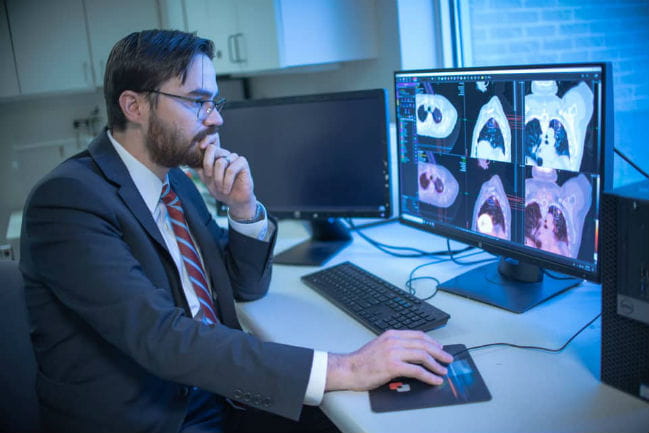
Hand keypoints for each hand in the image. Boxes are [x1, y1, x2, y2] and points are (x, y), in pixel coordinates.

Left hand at [196, 133, 256, 219]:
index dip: (205, 141)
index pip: (208, 145)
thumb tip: (188, 160)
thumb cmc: (221, 190)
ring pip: (220, 162)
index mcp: (216, 156)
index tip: (200, 147)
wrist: (234, 201)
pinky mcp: (243, 163)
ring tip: (221, 189)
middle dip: (208, 166)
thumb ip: (200, 170)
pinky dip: (227, 181)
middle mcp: (225, 155)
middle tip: (209, 178)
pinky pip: (231, 169)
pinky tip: (226, 189)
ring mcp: (234, 158)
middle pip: (213, 150)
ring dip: (218, 179)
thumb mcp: (206, 180)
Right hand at [325, 330, 453, 391]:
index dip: (432, 342)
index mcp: (391, 334)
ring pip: (422, 355)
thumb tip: (414, 353)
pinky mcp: (393, 366)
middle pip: (423, 344)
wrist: (348, 369)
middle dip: (439, 352)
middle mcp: (394, 341)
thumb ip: (396, 346)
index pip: (418, 335)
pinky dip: (428, 375)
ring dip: (436, 364)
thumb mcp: (380, 346)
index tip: (440, 348)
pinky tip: (434, 379)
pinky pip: (417, 370)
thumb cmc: (363, 361)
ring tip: (443, 370)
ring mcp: (393, 352)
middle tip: (448, 359)